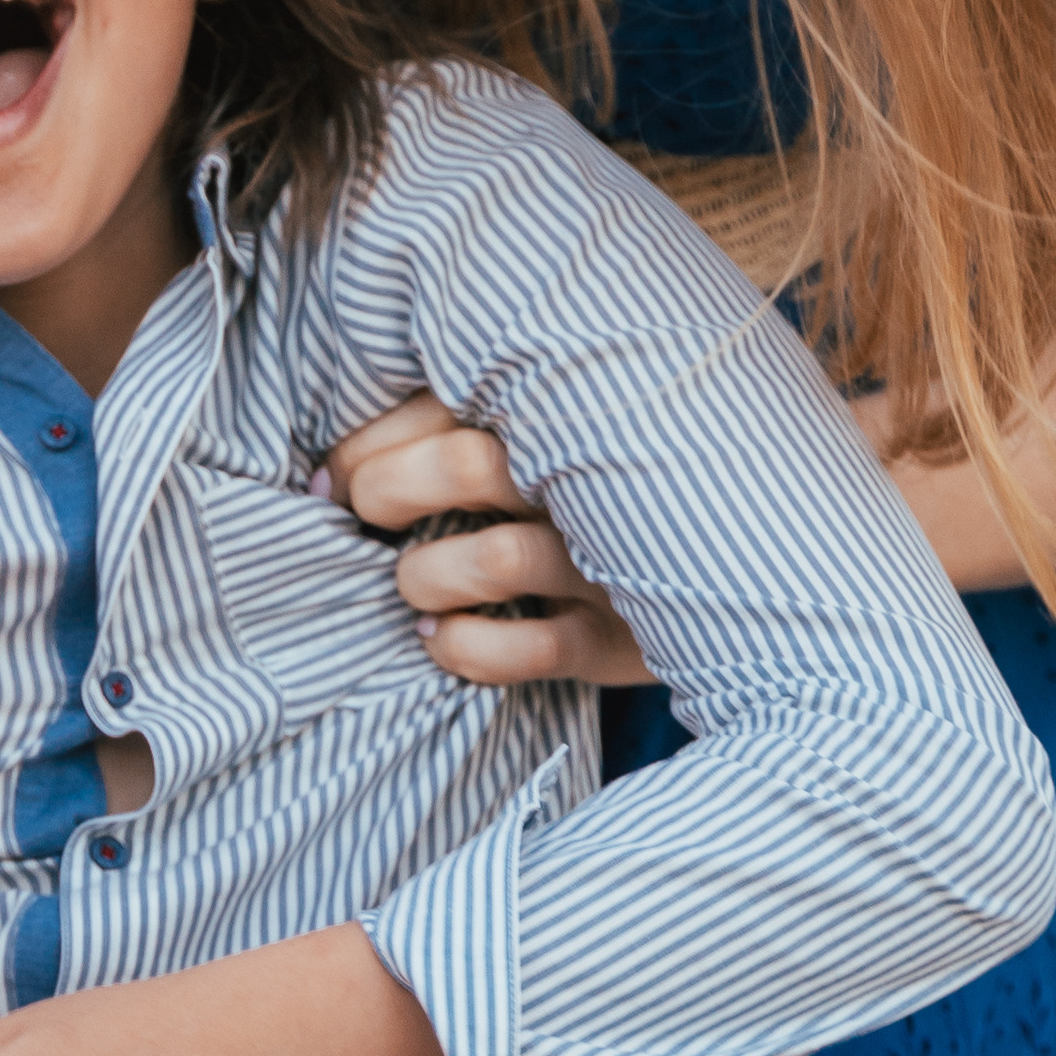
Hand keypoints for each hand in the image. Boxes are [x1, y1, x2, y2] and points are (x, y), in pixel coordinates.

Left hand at [324, 393, 652, 686]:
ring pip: (496, 560)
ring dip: (425, 574)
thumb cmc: (595, 492)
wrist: (726, 560)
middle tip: (362, 517)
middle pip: (468, 464)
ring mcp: (608, 564)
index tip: (329, 481)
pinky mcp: (617, 641)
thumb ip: (468, 424)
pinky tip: (438, 636)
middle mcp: (589, 483)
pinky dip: (463, 647)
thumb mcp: (547, 438)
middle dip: (385, 490)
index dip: (366, 444)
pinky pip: (528, 651)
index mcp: (561, 417)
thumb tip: (340, 462)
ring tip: (410, 584)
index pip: (445, 404)